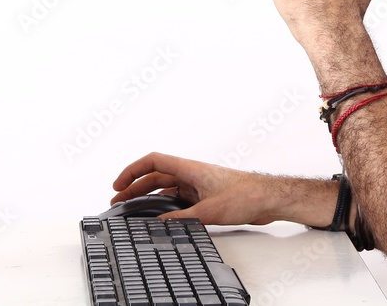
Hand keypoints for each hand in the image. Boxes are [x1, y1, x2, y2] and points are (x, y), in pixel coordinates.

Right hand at [112, 153, 293, 225]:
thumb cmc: (245, 196)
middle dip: (135, 187)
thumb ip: (181, 218)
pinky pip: (178, 198)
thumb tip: (159, 223)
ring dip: (149, 196)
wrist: (268, 199)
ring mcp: (197, 185)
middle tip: (119, 201)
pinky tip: (159, 217)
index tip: (118, 185)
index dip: (132, 171)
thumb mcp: (208, 212)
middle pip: (155, 175)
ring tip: (134, 209)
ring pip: (166, 187)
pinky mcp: (204, 196)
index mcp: (189, 168)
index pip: (153, 162)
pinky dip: (165, 205)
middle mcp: (191, 174)